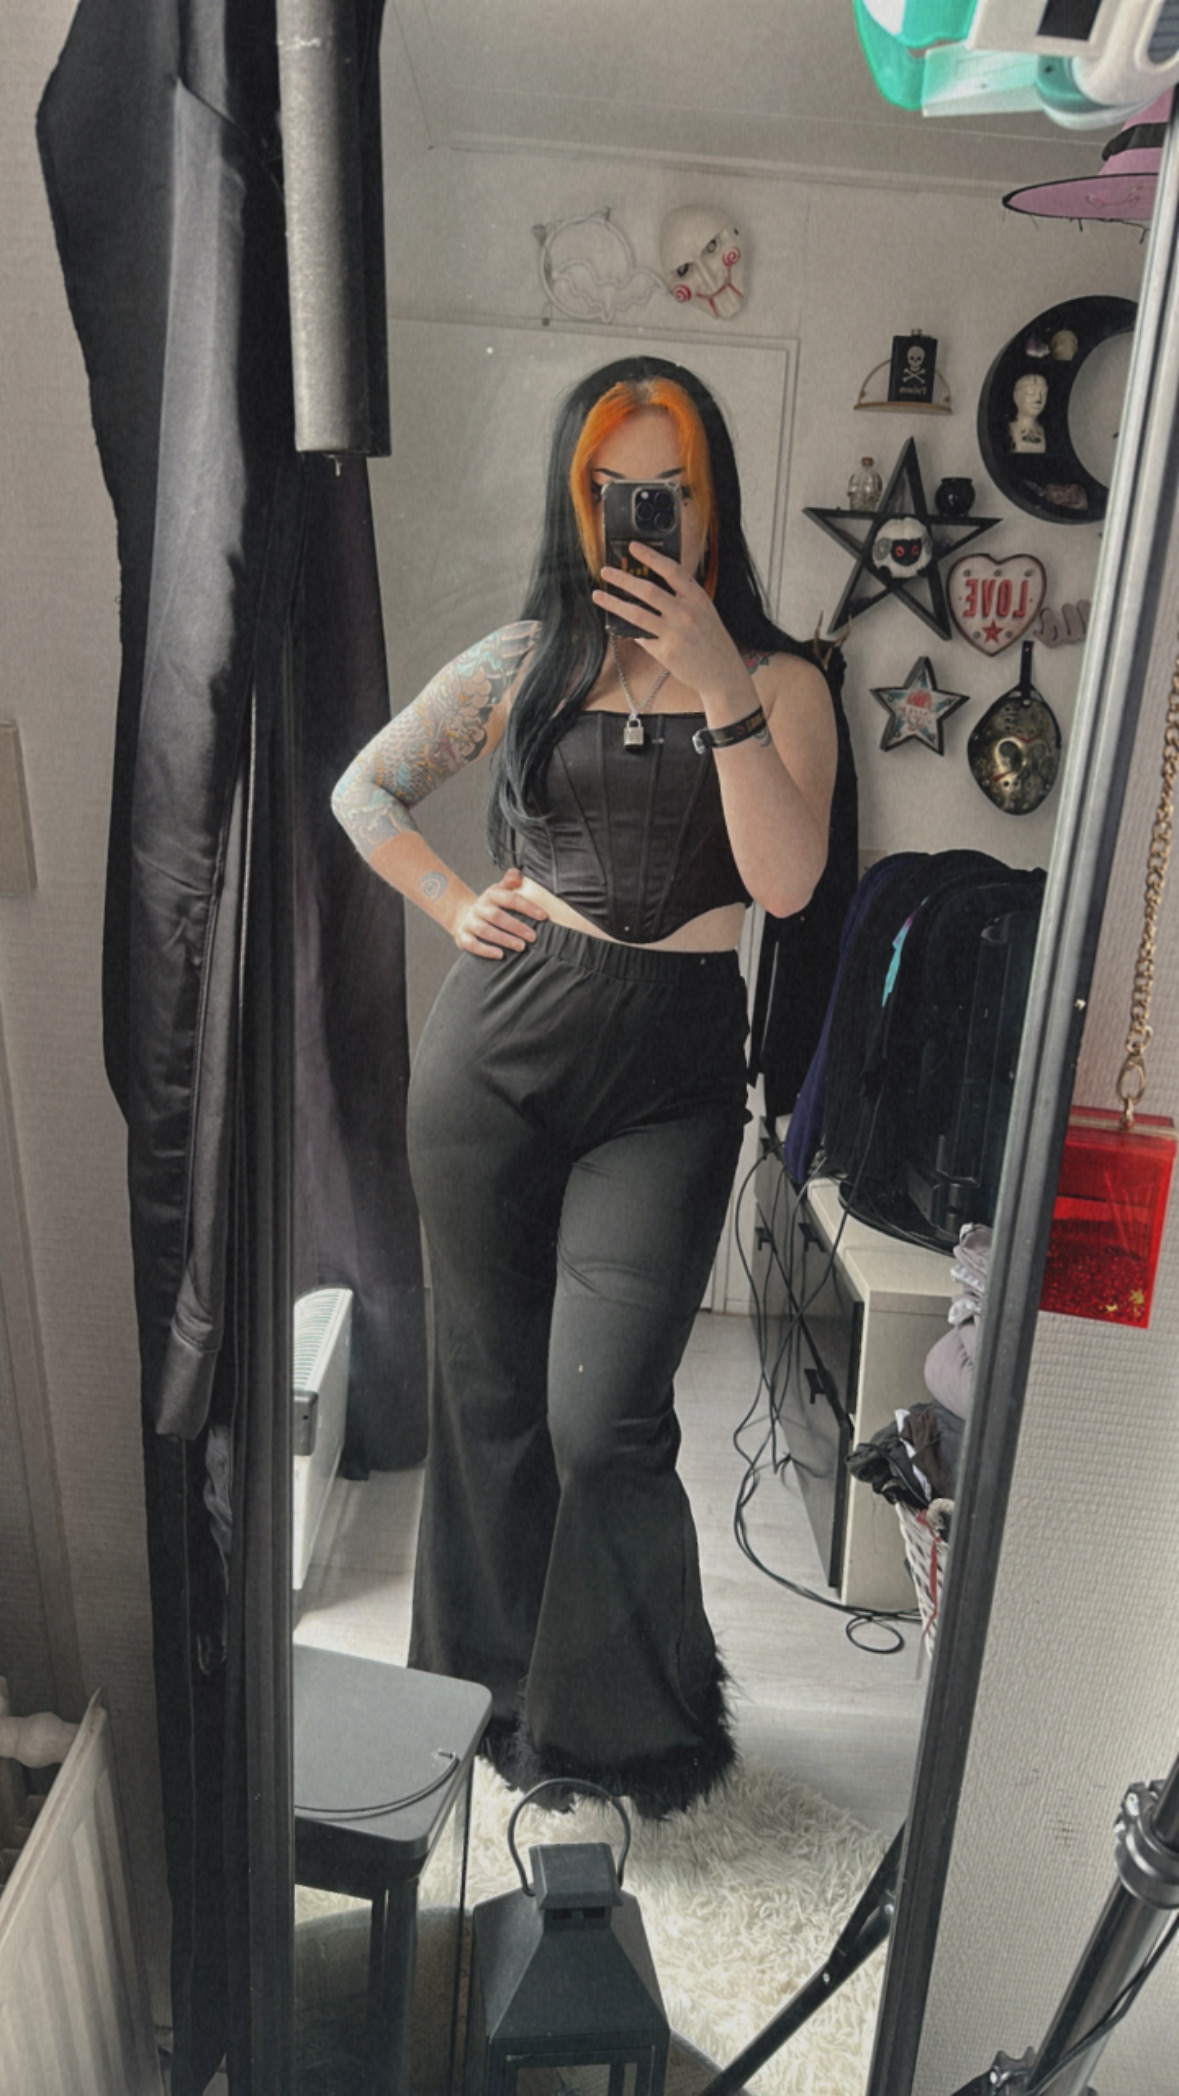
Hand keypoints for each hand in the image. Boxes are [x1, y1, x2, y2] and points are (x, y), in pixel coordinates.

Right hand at [453, 868, 547, 958]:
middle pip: (497, 916)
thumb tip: (517, 876)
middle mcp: (479, 906)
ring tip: (521, 947)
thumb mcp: (501, 890)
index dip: (527, 907)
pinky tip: (500, 954)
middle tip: (533, 937)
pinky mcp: (462, 936)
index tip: (543, 916)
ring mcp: (469, 921)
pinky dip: (485, 950)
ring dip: (504, 939)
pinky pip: (472, 944)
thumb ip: (510, 881)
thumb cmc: (491, 905)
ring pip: (485, 931)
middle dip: (516, 927)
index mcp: (491, 894)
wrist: (464, 915)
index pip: (510, 898)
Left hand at [592, 542, 748, 702]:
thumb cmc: (711, 639)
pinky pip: (641, 637)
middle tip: (605, 571)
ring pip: (636, 614)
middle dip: (622, 579)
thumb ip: (682, 598)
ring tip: (598, 595)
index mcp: (697, 597)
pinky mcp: (666, 653)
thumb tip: (649, 586)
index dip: (651, 556)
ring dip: (614, 603)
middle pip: (647, 590)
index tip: (633, 547)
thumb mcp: (704, 611)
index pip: (671, 570)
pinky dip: (631, 631)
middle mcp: (686, 613)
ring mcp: (675, 633)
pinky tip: (621, 626)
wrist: (722, 672)